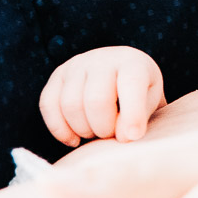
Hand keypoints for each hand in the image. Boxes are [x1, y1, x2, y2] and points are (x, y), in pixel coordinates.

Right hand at [40, 46, 165, 145]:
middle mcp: (103, 58)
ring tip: (96, 132)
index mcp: (133, 63)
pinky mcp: (58, 75)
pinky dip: (59, 129)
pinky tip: (74, 139)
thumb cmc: (138, 94)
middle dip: (104, 128)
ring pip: (70, 105)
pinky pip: (48, 104)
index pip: (131, 84)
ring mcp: (77, 64)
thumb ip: (139, 119)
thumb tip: (122, 136)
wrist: (120, 74)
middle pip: (96, 101)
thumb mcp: (149, 104)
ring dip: (83, 130)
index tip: (134, 136)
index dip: (133, 113)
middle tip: (111, 134)